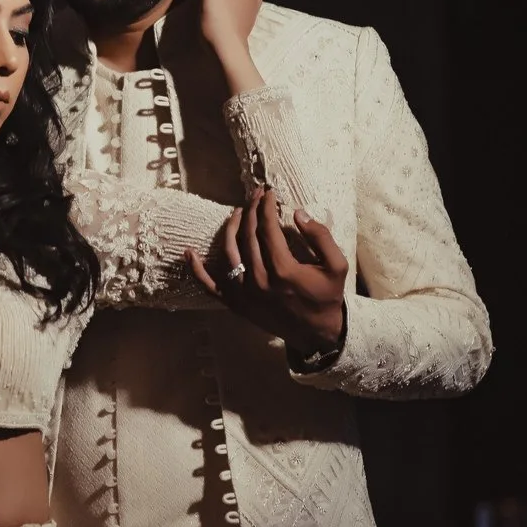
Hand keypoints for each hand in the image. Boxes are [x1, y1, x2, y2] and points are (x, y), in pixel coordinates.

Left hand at [187, 188, 349, 357]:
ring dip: (231, 228)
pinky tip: (189, 252)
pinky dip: (196, 270)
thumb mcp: (337, 266)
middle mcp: (259, 279)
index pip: (267, 228)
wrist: (316, 334)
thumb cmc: (327, 297)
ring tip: (237, 212)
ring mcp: (243, 293)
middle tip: (255, 195)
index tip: (269, 193)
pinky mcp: (235, 304)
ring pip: (229, 253)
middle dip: (252, 211)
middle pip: (248, 236)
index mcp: (283, 269)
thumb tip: (299, 213)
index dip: (266, 206)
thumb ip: (320, 237)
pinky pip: (210, 286)